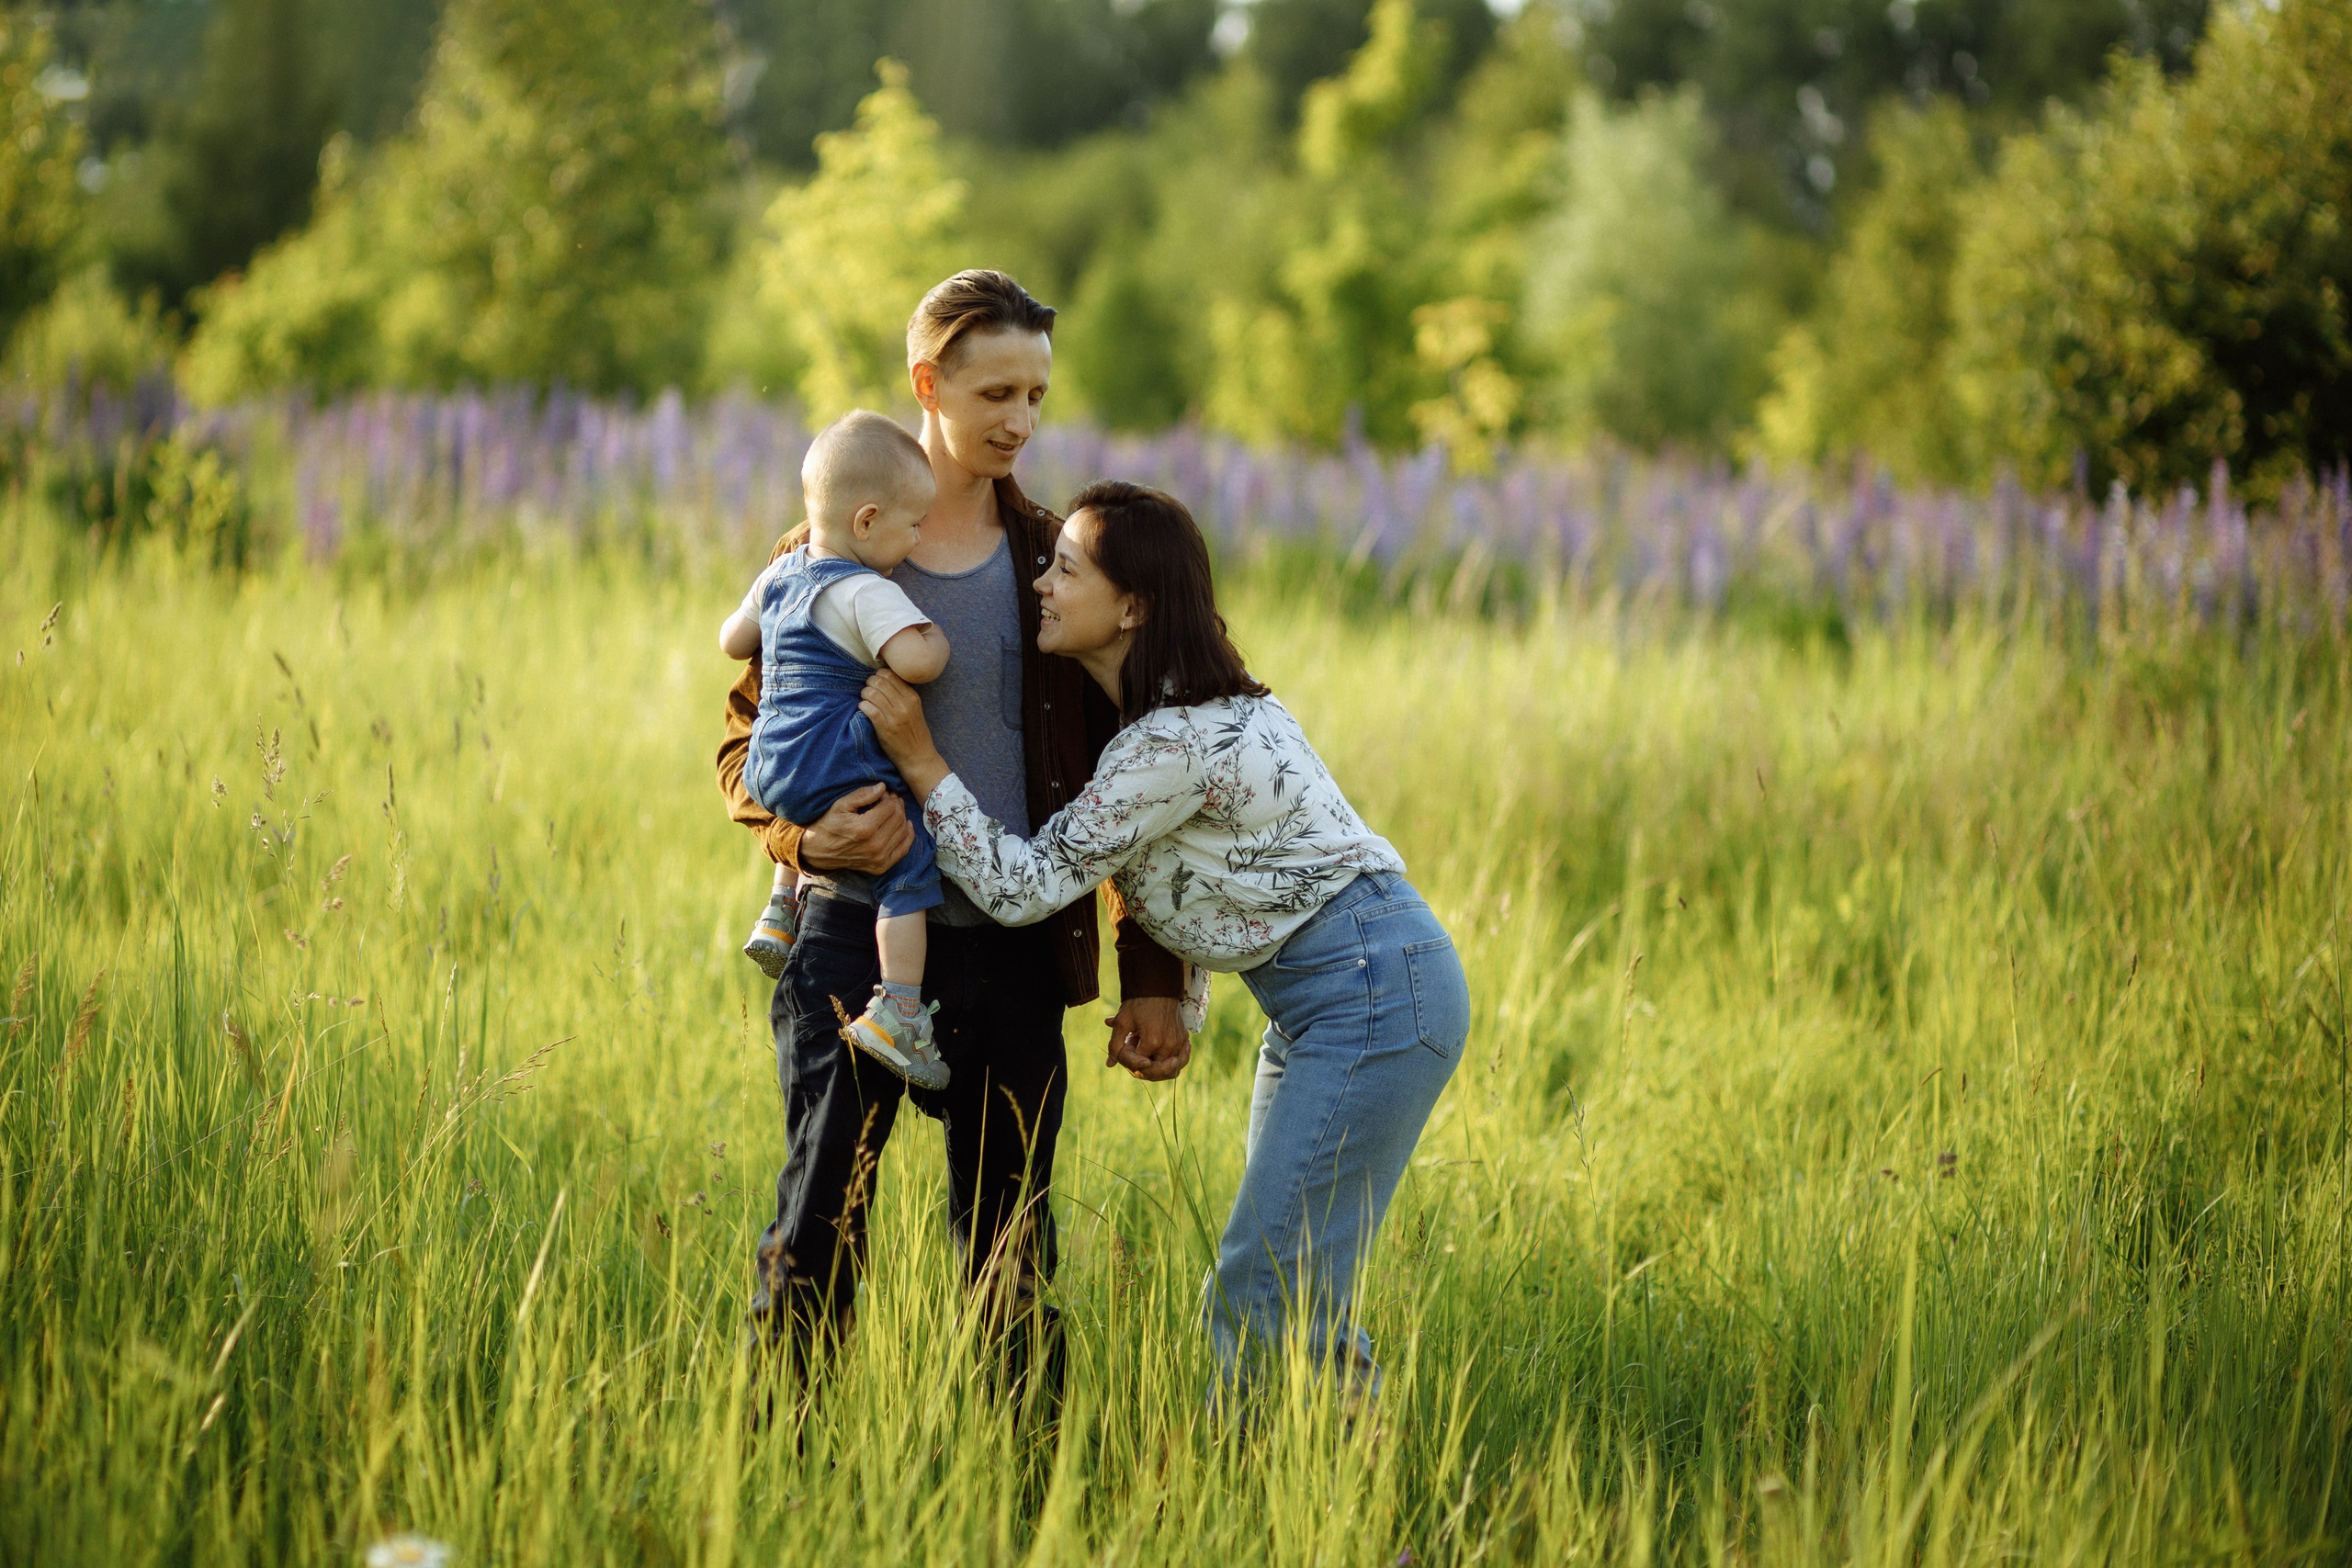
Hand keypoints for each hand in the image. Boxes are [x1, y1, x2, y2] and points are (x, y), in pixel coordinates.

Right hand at [798, 782, 913, 875]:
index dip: (888, 797)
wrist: (818, 851)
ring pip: (903, 832)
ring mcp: (879, 858)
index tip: (883, 793)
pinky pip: (903, 850)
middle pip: (898, 818)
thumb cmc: (828, 824)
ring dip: (902, 817)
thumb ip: (862, 795)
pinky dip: (907, 836)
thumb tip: (883, 787)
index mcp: (864, 829)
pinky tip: (905, 825)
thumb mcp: (840, 805)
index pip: (890, 807)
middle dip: (897, 805)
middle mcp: (874, 845)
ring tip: (894, 810)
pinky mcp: (880, 867)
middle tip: (890, 799)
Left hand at [858, 671, 950, 800]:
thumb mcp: (915, 710)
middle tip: (867, 691)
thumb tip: (882, 680)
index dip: (878, 675)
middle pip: (879, 681)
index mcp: (912, 697)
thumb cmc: (915, 734)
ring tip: (865, 700)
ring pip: (872, 693)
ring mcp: (895, 717)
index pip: (890, 674)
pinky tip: (863, 709)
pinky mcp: (885, 729)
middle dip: (869, 684)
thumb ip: (902, 695)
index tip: (875, 683)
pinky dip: (862, 706)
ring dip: (864, 695)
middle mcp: (904, 704)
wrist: (919, 757)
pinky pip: (869, 709)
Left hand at [1105, 996, 1190, 1081]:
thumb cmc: (1138, 1003)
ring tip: (1148, 1052)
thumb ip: (1115, 1045)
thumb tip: (1109, 1064)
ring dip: (1157, 1065)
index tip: (1129, 1042)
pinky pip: (1180, 1060)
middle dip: (1143, 1064)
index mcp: (1152, 1041)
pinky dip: (1171, 1062)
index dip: (1129, 1058)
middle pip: (1154, 1070)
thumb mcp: (1122, 1022)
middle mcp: (1168, 1044)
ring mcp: (1178, 1042)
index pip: (1139, 1064)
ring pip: (1169, 1069)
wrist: (1158, 988)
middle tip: (1137, 1047)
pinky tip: (1164, 1055)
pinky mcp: (1184, 1039)